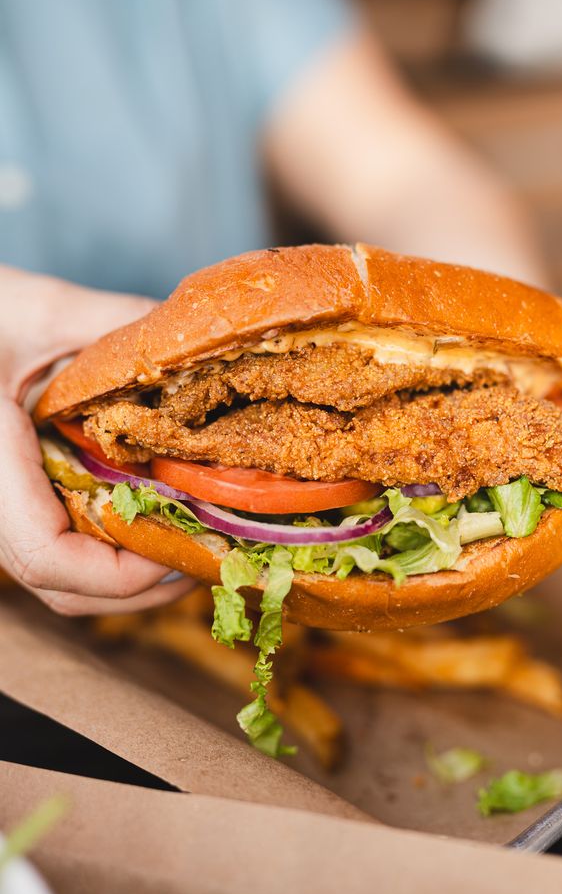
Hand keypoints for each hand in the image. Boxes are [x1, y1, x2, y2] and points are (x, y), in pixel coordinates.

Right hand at [0, 264, 194, 613]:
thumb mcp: (38, 308)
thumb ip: (111, 324)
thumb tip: (194, 341)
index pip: (47, 553)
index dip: (119, 573)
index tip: (185, 552)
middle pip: (61, 585)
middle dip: (141, 585)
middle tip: (210, 556)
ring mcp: (4, 511)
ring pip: (60, 580)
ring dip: (130, 579)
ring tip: (193, 546)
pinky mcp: (17, 505)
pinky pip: (60, 551)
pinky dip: (111, 554)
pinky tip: (156, 524)